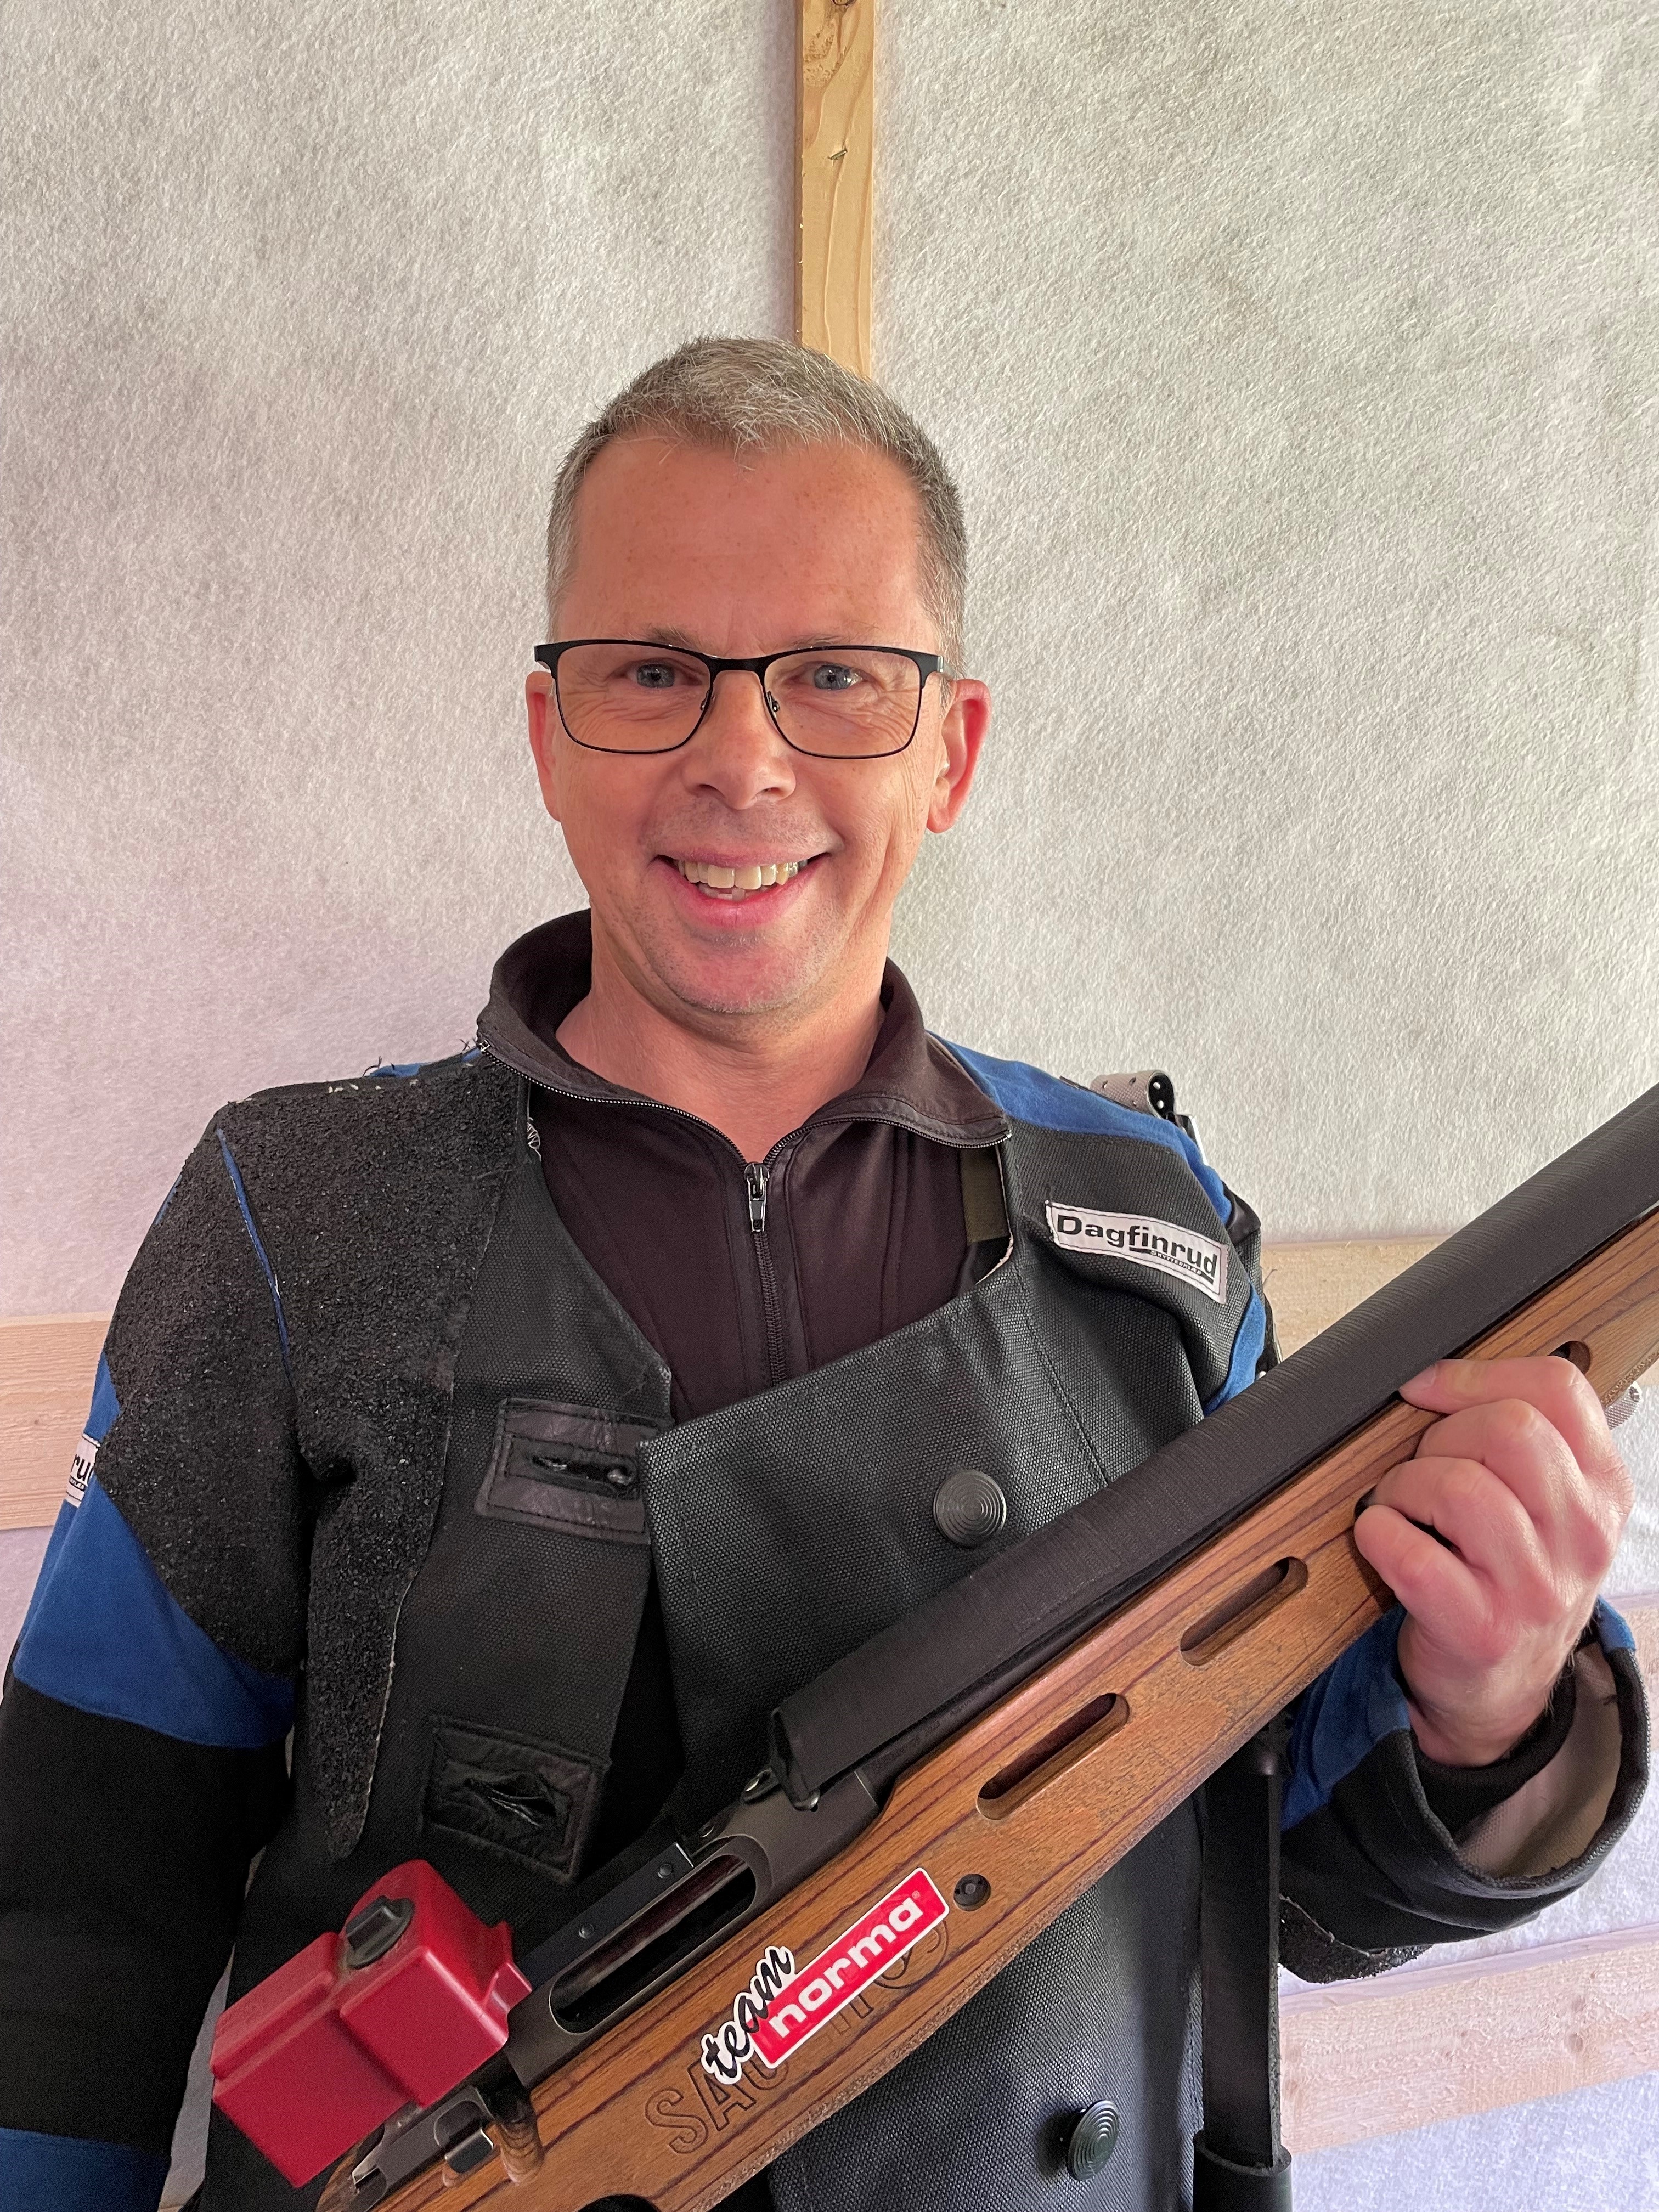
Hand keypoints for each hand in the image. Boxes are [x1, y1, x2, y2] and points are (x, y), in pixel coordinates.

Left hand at [1352, 1356, 1633, 1766]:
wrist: (1500, 1689)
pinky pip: (1412, 1555)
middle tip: (1420, 1467)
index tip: (1427, 1389)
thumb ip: (1512, 1435)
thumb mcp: (1541, 1502)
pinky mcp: (1481, 1630)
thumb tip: (1428, 1377)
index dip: (1475, 1375)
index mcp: (1603, 1487)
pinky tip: (1383, 1540)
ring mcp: (1537, 1588)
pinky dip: (1378, 1534)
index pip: (1558, 1389)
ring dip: (1404, 1485)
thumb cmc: (1506, 1572)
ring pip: (1459, 1486)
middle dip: (1440, 1434)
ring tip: (1402, 1507)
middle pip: (1509, 1430)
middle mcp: (1584, 1536)